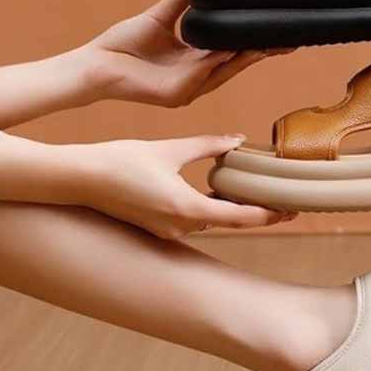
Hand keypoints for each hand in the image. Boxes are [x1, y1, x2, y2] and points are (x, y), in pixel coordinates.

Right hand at [76, 134, 293, 238]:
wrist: (78, 178)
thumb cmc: (120, 162)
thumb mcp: (170, 149)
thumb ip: (208, 145)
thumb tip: (239, 140)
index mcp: (187, 210)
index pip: (241, 218)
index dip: (270, 215)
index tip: (292, 210)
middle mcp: (180, 227)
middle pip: (230, 221)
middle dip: (256, 211)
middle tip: (284, 200)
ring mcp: (168, 231)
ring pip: (211, 220)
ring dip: (232, 208)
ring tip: (257, 191)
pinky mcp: (157, 227)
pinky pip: (193, 220)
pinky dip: (210, 208)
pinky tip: (220, 192)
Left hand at [83, 0, 291, 106]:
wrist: (95, 64)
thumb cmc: (122, 44)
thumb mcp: (162, 14)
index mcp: (194, 63)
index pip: (230, 52)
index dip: (254, 42)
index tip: (277, 30)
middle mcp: (195, 80)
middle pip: (234, 65)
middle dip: (260, 53)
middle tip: (286, 41)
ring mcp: (186, 90)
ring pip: (223, 73)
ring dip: (245, 59)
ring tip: (266, 43)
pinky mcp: (174, 96)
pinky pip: (201, 76)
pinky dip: (218, 63)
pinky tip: (232, 49)